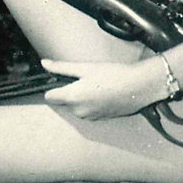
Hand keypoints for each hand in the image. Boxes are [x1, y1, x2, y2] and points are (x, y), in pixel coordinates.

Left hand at [42, 58, 163, 119]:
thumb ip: (62, 67)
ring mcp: (90, 117)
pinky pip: (87, 110)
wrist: (138, 87)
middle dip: (68, 90)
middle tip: (83, 77)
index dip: (53, 86)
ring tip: (95, 83)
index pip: (49, 97)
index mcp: (72, 97)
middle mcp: (78, 111)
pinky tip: (102, 91)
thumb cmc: (113, 75)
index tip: (59, 77)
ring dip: (80, 96)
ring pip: (75, 106)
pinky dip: (90, 102)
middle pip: (63, 101)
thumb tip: (44, 63)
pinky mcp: (99, 119)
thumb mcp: (85, 67)